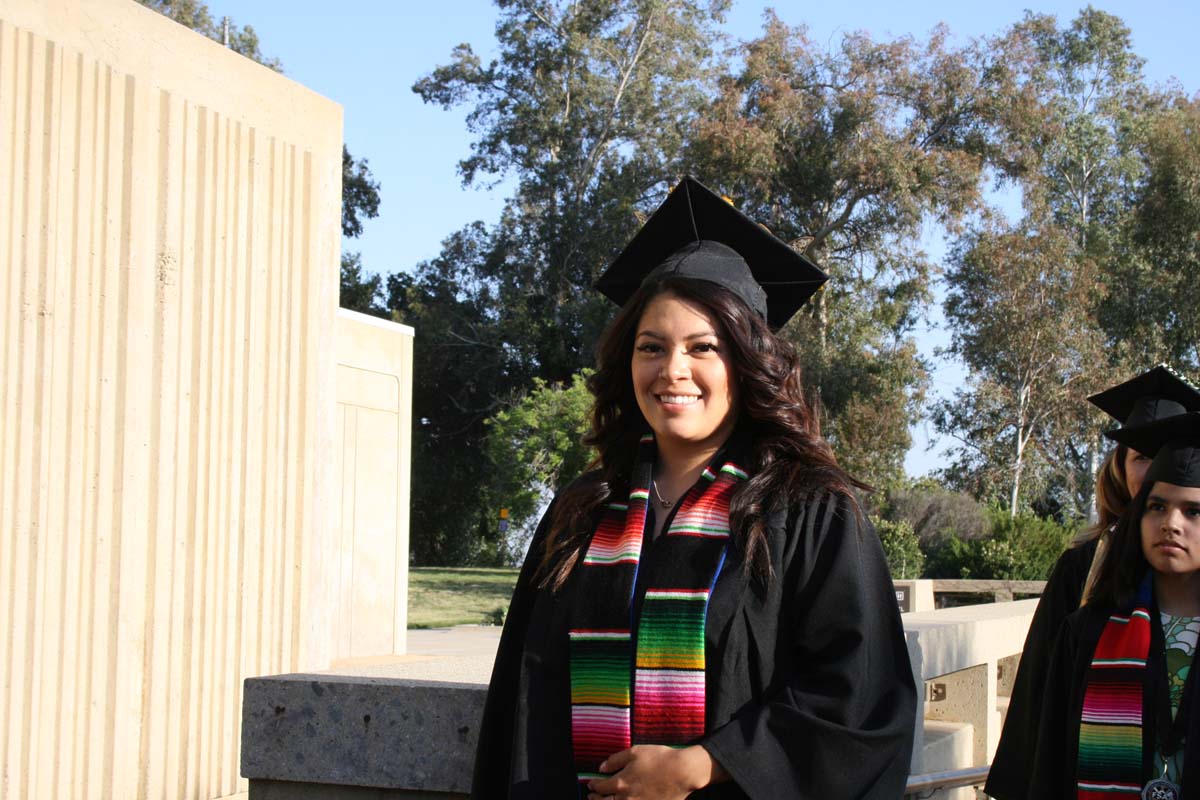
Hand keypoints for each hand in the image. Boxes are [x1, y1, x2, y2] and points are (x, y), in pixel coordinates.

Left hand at [585, 744, 727, 799]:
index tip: (591, 784)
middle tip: (591, 796)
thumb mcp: (635, 752)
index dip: (594, 785)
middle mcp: (627, 798)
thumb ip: (615, 759)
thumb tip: (601, 767)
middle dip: (595, 798)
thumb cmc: (660, 758)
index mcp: (621, 782)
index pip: (601, 787)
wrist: (683, 772)